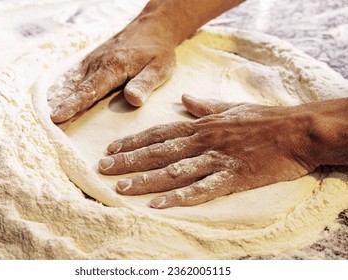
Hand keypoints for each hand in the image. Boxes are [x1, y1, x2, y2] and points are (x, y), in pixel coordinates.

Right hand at [49, 15, 175, 122]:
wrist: (152, 27)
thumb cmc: (157, 51)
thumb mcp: (160, 68)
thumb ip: (145, 84)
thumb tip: (133, 100)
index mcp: (113, 67)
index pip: (89, 91)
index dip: (73, 105)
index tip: (57, 117)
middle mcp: (98, 63)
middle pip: (75, 89)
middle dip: (60, 107)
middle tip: (46, 124)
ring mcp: (92, 61)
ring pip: (71, 82)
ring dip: (58, 98)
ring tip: (44, 115)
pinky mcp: (92, 60)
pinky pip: (74, 76)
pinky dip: (63, 88)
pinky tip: (54, 98)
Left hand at [98, 94, 321, 208]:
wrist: (297, 131)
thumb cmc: (265, 118)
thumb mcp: (231, 107)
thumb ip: (205, 106)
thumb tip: (185, 99)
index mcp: (201, 125)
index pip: (159, 132)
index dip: (134, 141)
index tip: (112, 147)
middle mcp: (202, 140)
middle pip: (158, 152)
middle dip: (129, 161)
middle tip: (103, 168)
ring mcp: (216, 159)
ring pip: (173, 170)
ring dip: (145, 180)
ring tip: (120, 188)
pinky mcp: (232, 177)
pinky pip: (201, 189)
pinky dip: (178, 197)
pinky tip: (158, 205)